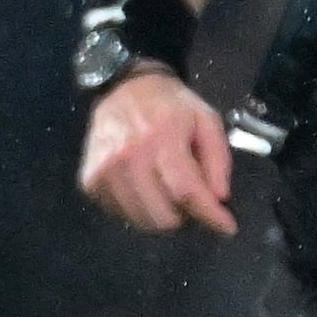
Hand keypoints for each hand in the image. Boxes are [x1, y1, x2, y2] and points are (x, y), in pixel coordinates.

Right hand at [78, 68, 236, 235]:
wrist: (124, 89)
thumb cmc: (171, 107)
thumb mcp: (207, 121)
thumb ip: (218, 159)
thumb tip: (219, 198)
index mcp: (162, 139)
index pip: (186, 190)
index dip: (209, 215)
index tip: (227, 227)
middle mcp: (129, 158)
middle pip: (163, 215)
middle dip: (186, 215)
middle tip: (191, 197)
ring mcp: (105, 171)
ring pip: (142, 220)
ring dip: (162, 215)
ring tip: (168, 191)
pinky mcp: (90, 181)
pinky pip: (120, 213)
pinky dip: (139, 209)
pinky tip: (146, 188)